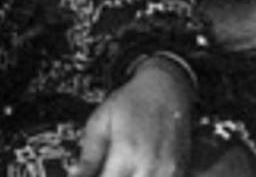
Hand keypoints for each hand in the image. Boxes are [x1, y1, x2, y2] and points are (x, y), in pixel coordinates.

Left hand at [68, 56, 195, 176]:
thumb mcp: (101, 121)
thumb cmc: (132, 101)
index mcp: (127, 152)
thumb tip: (75, 175)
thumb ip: (88, 155)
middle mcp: (150, 165)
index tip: (90, 174)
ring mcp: (168, 171)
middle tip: (107, 167)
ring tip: (120, 167)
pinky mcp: (179, 171)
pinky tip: (136, 169)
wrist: (166, 88)